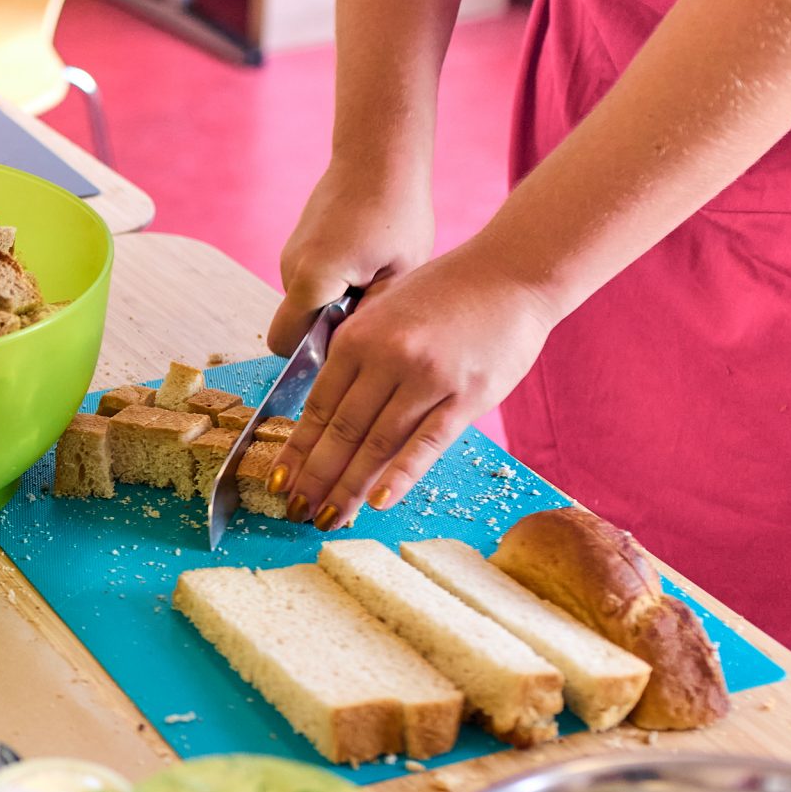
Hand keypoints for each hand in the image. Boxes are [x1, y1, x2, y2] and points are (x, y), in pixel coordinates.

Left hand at [266, 242, 561, 529]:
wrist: (513, 273)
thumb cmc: (447, 293)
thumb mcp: (384, 310)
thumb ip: (356, 354)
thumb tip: (328, 408)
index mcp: (358, 338)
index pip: (317, 407)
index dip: (296, 451)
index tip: (278, 482)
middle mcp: (387, 358)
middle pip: (341, 432)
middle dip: (315, 479)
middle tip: (295, 512)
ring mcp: (427, 379)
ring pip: (378, 445)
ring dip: (350, 488)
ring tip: (331, 518)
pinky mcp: (466, 396)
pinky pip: (427, 444)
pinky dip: (402, 475)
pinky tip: (380, 502)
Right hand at [270, 158, 434, 354]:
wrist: (378, 156)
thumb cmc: (397, 210)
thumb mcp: (400, 275)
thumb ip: (370, 320)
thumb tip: (354, 353)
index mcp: (312, 279)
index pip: (285, 344)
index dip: (311, 356)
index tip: (349, 347)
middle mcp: (290, 268)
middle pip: (294, 327)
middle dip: (326, 331)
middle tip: (371, 309)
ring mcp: (290, 256)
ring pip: (303, 306)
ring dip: (332, 306)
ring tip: (373, 280)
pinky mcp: (298, 247)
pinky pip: (309, 285)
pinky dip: (332, 287)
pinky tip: (365, 265)